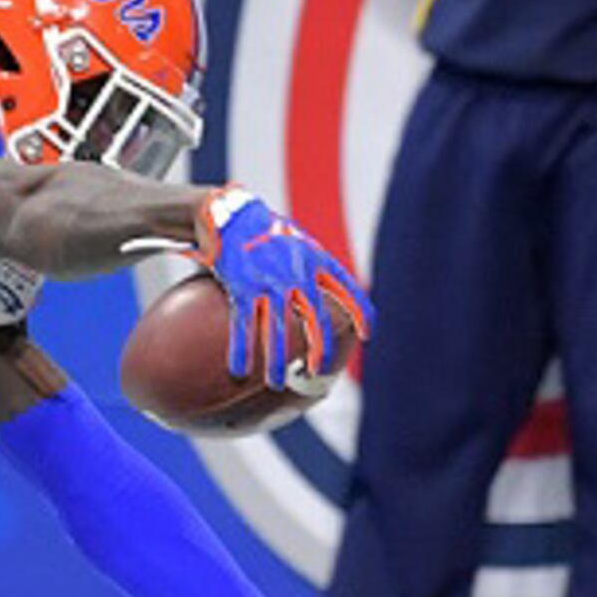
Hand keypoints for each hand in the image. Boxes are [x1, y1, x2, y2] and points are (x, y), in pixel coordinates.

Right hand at [194, 187, 368, 385]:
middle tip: (316, 372)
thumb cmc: (264, 229)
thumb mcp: (295, 240)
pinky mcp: (242, 285)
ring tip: (276, 384)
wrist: (229, 212)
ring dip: (276, 360)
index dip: (361, 314)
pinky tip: (238, 370)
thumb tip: (322, 288)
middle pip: (315, 319)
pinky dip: (241, 349)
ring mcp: (269, 281)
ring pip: (275, 329)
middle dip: (319, 350)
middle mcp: (297, 273)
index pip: (349, 290)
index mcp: (315, 260)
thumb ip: (312, 264)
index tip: (367, 335)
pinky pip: (242, 324)